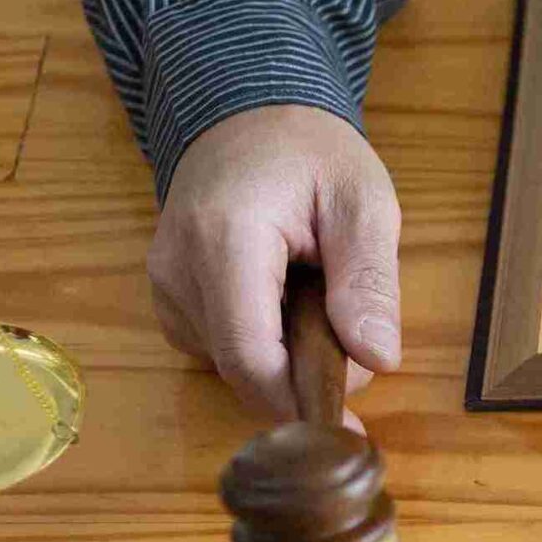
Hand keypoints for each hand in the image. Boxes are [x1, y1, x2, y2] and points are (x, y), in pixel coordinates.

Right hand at [148, 104, 400, 423]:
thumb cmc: (311, 153)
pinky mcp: (169, 296)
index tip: (347, 428)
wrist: (248, 113)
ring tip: (317, 299)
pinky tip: (285, 302)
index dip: (298, 405)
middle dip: (304, 378)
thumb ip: (369, 280)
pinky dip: (262, 343)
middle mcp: (178, 268)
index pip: (249, 357)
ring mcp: (165, 284)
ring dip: (286, 358)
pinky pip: (220, 349)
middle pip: (242, 371)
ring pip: (231, 366)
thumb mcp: (364, 202)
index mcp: (225, 240)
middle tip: (351, 334)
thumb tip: (376, 358)